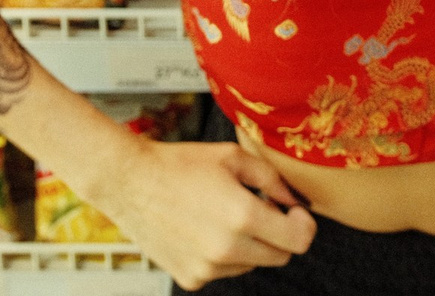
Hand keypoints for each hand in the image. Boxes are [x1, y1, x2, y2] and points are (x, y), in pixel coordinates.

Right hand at [89, 138, 315, 289]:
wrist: (130, 182)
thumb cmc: (179, 164)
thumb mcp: (233, 156)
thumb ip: (272, 179)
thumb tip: (293, 200)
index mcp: (242, 215)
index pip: (299, 241)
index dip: (303, 225)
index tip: (293, 212)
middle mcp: (226, 248)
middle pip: (280, 256)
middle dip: (279, 234)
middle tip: (260, 209)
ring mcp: (208, 268)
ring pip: (253, 264)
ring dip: (250, 244)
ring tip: (223, 215)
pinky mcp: (191, 278)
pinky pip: (225, 270)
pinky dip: (224, 254)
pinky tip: (205, 229)